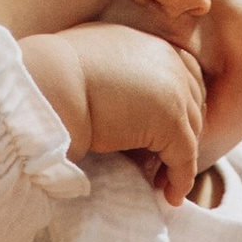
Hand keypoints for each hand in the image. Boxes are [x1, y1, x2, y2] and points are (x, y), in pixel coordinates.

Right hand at [18, 24, 205, 203]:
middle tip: (164, 162)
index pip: (184, 77)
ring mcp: (174, 90)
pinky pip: (185, 157)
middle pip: (193, 105)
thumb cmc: (56, 75)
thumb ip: (116, 74)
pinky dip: (181, 179)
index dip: (180, 108)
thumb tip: (113, 96)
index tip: (165, 132)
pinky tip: (170, 196)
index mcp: (151, 45)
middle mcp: (169, 61)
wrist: (49, 83)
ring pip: (191, 133)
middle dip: (183, 134)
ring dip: (179, 160)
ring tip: (162, 182)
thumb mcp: (94, 64)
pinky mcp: (170, 121)